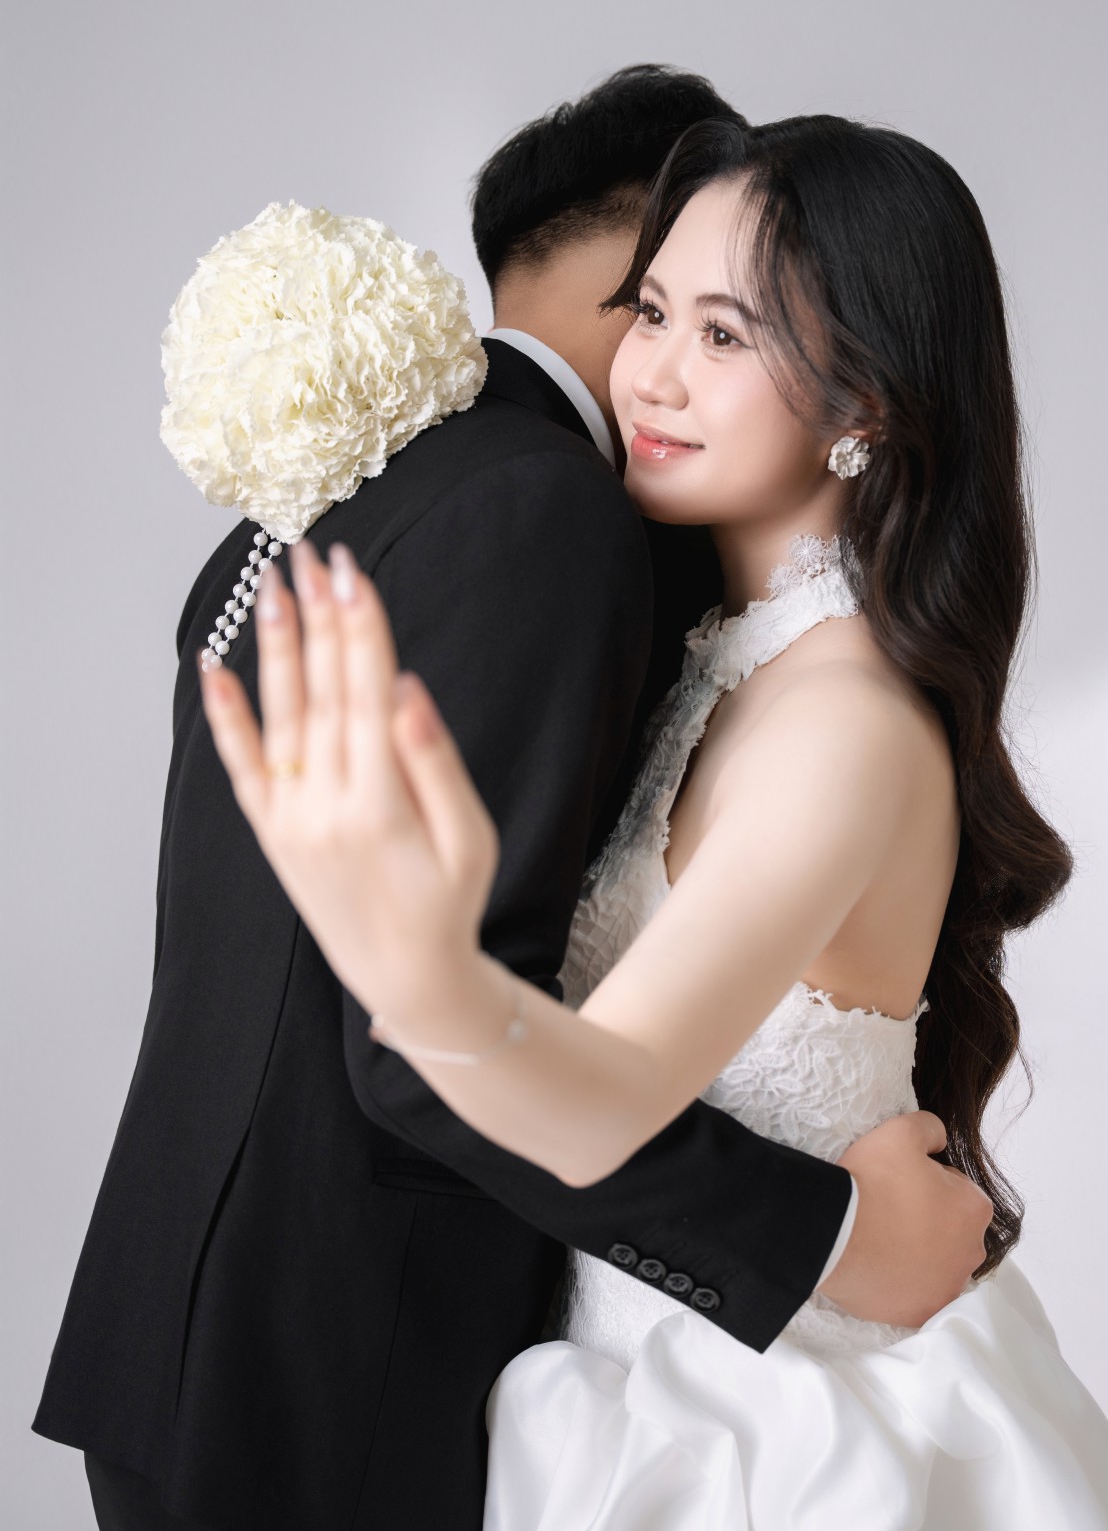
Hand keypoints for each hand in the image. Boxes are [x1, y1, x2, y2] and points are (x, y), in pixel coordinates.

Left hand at [199, 540, 499, 1032]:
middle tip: (308, 552)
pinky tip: (214, 666)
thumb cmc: (450, 905)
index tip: (351, 569)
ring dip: (274, 647)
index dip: (359, 625)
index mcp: (380, 804)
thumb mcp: (471, 840)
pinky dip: (225, 715)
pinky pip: (241, 765)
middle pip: (320, 691)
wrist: (404, 978)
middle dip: (316, 616)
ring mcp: (291, 819)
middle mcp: (325, 806)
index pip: (365, 692)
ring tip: (269, 585)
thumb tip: (405, 689)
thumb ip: (436, 764)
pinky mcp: (272, 833)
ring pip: (280, 716)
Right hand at [817, 1111, 991, 1326]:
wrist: (831, 1231)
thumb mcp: (902, 1130)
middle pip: (952, 1231)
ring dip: (918, 1254)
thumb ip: (931, 1128)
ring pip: (936, 1265)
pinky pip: (916, 1294)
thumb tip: (940, 1140)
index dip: (929, 1183)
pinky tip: (879, 1265)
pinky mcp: (919, 1313)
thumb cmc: (871, 1181)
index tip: (901, 1184)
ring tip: (880, 1240)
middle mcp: (970, 1253)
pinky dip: (903, 1283)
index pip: (958, 1192)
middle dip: (929, 1222)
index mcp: (974, 1209)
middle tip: (889, 1211)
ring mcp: (945, 1287)